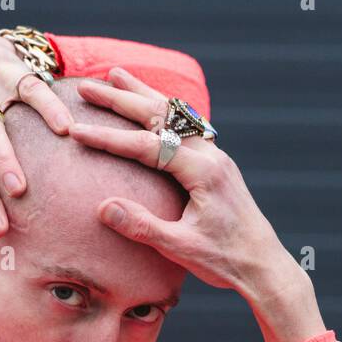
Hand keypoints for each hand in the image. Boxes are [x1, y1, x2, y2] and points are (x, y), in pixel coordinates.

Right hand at [66, 67, 301, 298]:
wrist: (264, 265)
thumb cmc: (225, 261)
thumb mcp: (181, 248)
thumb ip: (143, 227)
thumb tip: (103, 208)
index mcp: (203, 172)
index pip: (147, 146)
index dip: (109, 138)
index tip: (78, 131)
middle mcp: (212, 156)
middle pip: (160, 116)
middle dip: (120, 99)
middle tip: (86, 86)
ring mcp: (217, 157)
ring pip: (175, 114)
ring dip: (143, 93)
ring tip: (116, 75)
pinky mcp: (217, 165)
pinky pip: (187, 126)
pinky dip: (164, 110)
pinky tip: (153, 105)